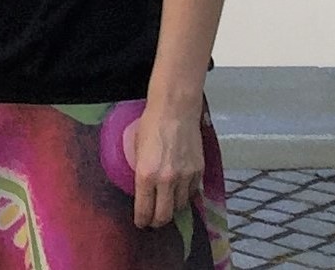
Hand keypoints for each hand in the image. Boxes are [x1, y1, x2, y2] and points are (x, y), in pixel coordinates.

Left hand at [128, 100, 204, 228]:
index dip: (142, 220)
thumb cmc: (150, 126)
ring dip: (172, 209)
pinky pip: (193, 193)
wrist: (175, 111)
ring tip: (166, 207)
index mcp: (146, 175)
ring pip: (180, 206)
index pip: (144, 209)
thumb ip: (140, 171)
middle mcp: (166, 180)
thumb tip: (142, 188)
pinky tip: (179, 193)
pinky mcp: (199, 171)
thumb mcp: (136, 150)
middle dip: (157, 222)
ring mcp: (185, 177)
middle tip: (153, 222)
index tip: (141, 223)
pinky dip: (185, 196)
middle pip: (165, 215)